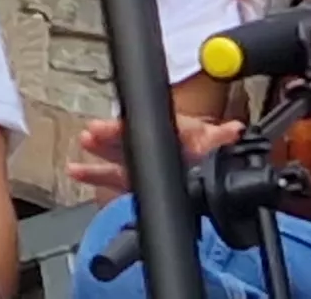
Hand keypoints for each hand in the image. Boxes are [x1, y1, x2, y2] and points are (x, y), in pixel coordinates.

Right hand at [66, 113, 239, 195]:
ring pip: (115, 157)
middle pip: (123, 140)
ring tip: (82, 149)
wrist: (208, 182)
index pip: (140, 127)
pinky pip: (112, 177)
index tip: (102, 127)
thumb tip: (234, 130)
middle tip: (89, 135)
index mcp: (165, 132)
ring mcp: (140, 162)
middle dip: (105, 138)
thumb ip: (220, 138)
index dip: (119, 127)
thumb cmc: (205, 153)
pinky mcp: (134, 180)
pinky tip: (77, 171)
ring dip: (97, 154)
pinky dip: (93, 174)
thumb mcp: (212, 143)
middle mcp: (149, 145)